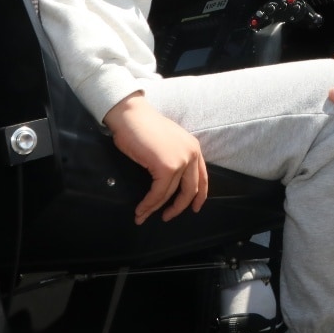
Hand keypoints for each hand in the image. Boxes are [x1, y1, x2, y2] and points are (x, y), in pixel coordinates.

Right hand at [104, 94, 208, 223]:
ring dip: (155, 208)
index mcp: (194, 148)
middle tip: (167, 217)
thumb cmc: (142, 127)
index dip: (200, 196)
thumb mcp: (167, 143)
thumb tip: (170, 181)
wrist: (130, 115)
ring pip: (170, 194)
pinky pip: (158, 193)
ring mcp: (181, 160)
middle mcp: (192, 154)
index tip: (194, 208)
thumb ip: (174, 157)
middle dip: (179, 207)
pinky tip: (141, 209)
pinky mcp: (167, 167)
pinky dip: (148, 204)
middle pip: (190, 190)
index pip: (203, 177)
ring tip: (143, 215)